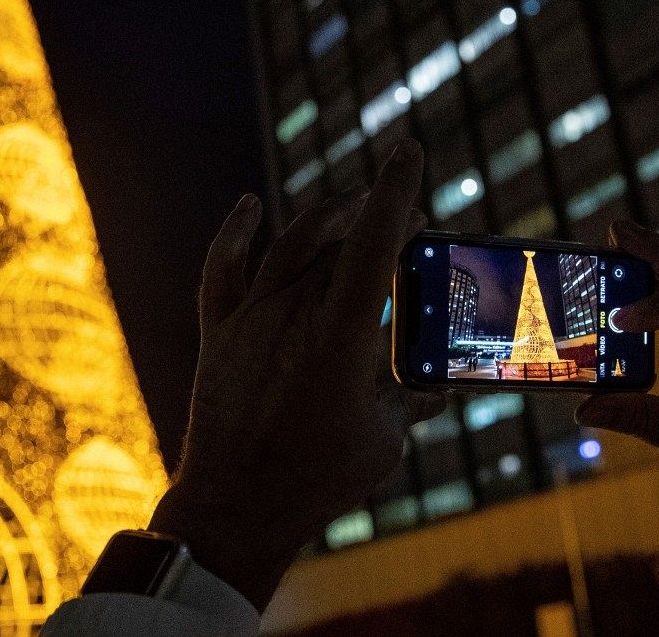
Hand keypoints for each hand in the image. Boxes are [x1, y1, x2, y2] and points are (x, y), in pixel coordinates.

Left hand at [149, 139, 444, 609]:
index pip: (374, 242)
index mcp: (342, 332)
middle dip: (374, 217)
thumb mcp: (385, 440)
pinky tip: (249, 205)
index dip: (394, 191)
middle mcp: (293, 311)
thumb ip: (411, 403)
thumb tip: (437, 390)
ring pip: (288, 245)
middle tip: (402, 218)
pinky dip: (235, 233)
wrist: (236, 507)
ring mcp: (250, 319)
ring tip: (351, 204)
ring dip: (324, 218)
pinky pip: (222, 269)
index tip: (408, 151)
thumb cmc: (318, 478)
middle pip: (337, 241)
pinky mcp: (220, 334)